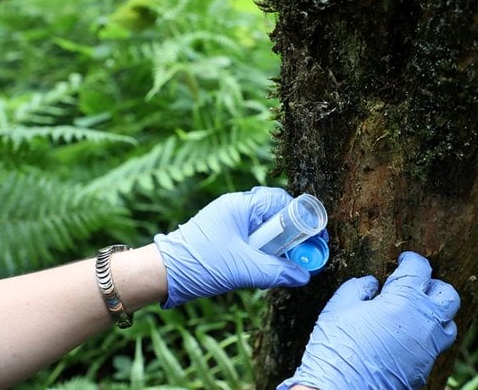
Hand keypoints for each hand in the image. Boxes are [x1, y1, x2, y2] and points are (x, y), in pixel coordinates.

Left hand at [154, 186, 310, 307]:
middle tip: (303, 257)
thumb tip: (304, 276)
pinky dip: (263, 255)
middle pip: (277, 216)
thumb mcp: (244, 269)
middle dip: (292, 237)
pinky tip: (263, 271)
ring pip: (266, 231)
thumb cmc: (199, 264)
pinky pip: (254, 241)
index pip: (283, 202)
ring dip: (277, 249)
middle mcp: (236, 208)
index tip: (315, 240)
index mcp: (241, 205)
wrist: (163, 274)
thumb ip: (278, 271)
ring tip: (283, 267)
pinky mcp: (225, 238)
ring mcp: (230, 222)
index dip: (302, 221)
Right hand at [279, 252, 459, 389]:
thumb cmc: (337, 348)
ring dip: (435, 314)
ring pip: (448, 324)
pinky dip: (424, 337)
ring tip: (414, 313)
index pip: (420, 269)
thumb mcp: (339, 307)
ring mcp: (428, 349)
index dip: (411, 260)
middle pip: (448, 296)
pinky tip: (404, 337)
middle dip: (433, 286)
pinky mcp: (423, 369)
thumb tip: (372, 285)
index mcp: (404, 300)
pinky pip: (434, 347)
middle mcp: (424, 323)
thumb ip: (359, 288)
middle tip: (414, 286)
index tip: (404, 260)